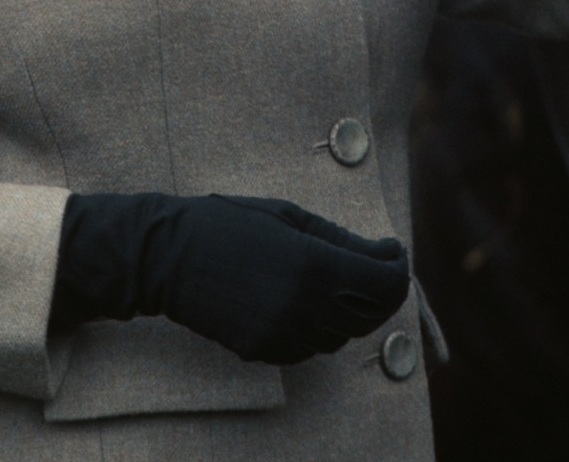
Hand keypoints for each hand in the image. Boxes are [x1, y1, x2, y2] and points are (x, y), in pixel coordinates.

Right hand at [51, 190, 409, 364]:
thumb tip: (382, 254)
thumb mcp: (289, 217)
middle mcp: (303, 308)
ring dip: (351, 309)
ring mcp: (282, 336)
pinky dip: (321, 326)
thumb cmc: (229, 223)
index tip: (394, 251)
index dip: (398, 269)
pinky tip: (308, 299)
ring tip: (341, 277)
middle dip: (382, 290)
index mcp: (312, 266)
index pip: (383, 285)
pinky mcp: (264, 352)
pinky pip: (311, 347)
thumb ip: (340, 240)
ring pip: (341, 336)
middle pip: (369, 315)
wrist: (170, 257)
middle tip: (379, 263)